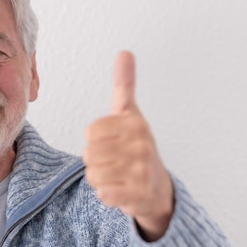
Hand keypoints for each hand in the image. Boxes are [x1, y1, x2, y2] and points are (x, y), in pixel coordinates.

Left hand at [83, 51, 173, 240]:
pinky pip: (103, 194)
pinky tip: (120, 190)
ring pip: (93, 175)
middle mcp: (142, 145)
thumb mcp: (131, 113)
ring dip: (99, 178)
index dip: (94, 140)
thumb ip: (124, 85)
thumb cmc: (137, 148)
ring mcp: (142, 171)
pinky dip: (106, 195)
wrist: (157, 189)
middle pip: (89, 154)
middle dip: (95, 161)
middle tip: (114, 162)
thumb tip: (125, 52)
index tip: (111, 142)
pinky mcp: (139, 195)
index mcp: (135, 124)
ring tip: (116, 175)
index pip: (90, 132)